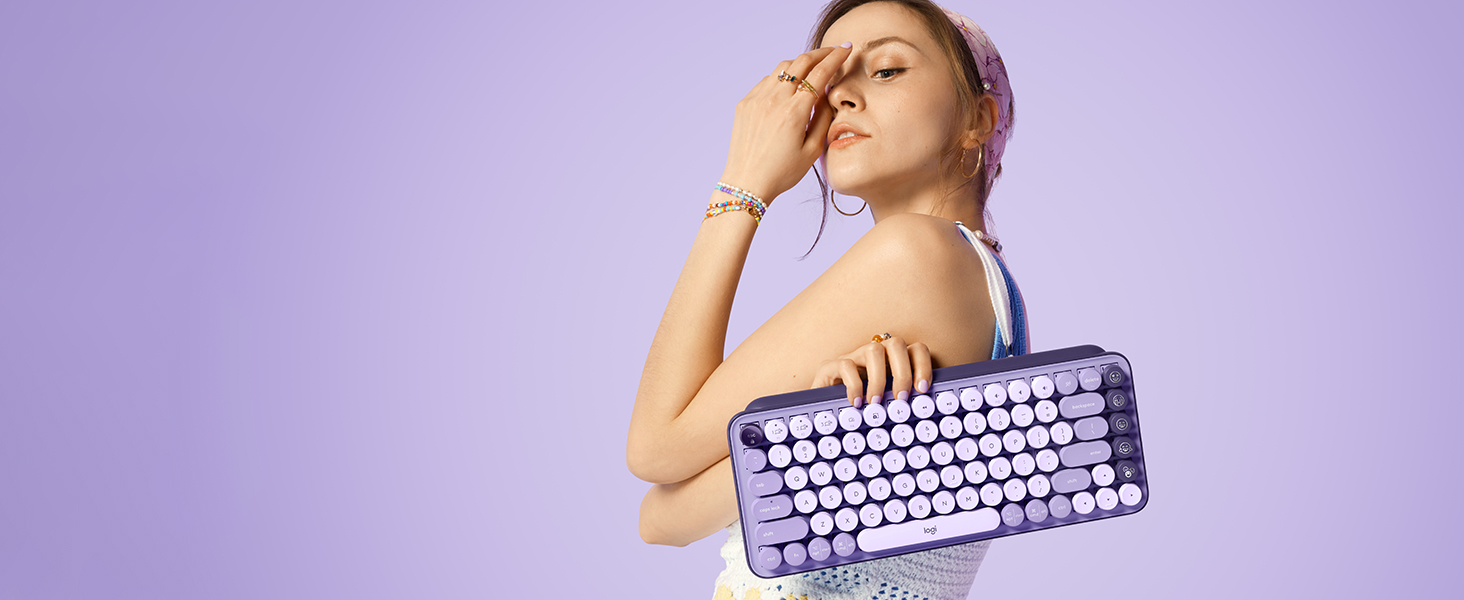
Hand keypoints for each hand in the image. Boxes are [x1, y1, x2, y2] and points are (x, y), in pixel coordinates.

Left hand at [719, 43, 852, 204]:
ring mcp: (757, 99)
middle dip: (820, 53)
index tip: (846, 49)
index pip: (820, 73)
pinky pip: (767, 80)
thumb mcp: (813, 150)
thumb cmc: (782, 172)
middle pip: (801, 62)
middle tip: (832, 51)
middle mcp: (774, 100)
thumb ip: (823, 118)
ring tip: (812, 68)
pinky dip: (781, 77)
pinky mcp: (745, 103)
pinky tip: (789, 86)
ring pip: (782, 67)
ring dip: (800, 63)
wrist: (747, 183)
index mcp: (794, 112)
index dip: (835, 58)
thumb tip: (826, 94)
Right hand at [810, 335, 932, 407]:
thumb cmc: (859, 412)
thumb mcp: (885, 407)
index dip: (923, 365)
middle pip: (896, 344)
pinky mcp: (830, 367)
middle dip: (903, 372)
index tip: (922, 389)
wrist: (822, 412)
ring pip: (873, 350)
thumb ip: (902, 403)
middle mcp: (873, 355)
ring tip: (876, 402)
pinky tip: (857, 403)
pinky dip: (854, 385)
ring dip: (879, 378)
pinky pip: (845, 365)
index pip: (915, 349)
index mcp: (891, 362)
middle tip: (901, 399)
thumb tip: (925, 412)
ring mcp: (852, 358)